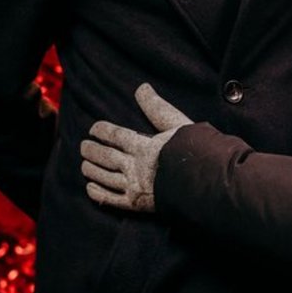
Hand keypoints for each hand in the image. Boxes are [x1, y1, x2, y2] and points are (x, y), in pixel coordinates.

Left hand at [81, 83, 192, 211]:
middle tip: (83, 146)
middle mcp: (135, 166)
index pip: (115, 135)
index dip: (101, 131)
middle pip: (105, 156)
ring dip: (91, 170)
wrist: (208, 183)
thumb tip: (141, 87)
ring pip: (104, 177)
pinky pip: (111, 200)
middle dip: (91, 150)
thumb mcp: (178, 124)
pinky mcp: (137, 204)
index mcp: (143, 145)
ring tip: (84, 165)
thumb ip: (157, 107)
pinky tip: (89, 189)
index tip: (93, 129)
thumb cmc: (198, 151)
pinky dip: (97, 194)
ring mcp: (134, 186)